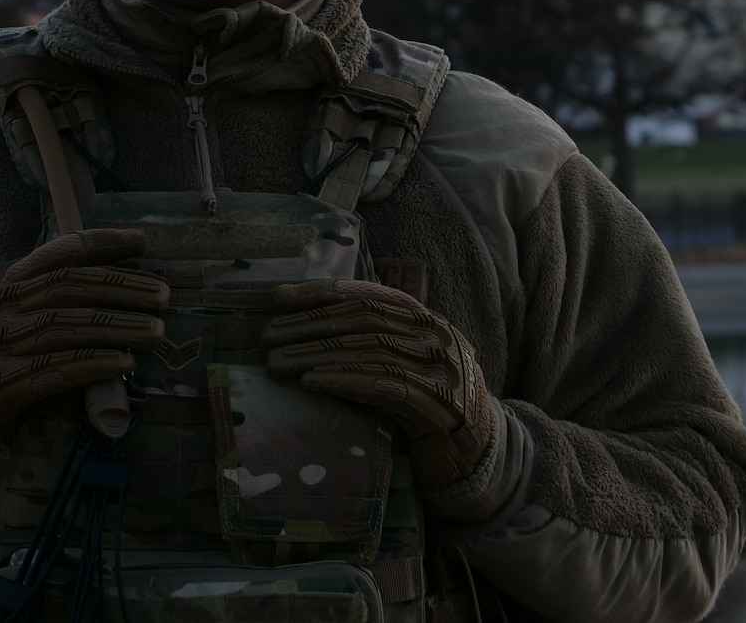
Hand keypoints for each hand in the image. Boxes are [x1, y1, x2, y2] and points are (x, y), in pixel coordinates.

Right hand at [0, 229, 167, 446]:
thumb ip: (33, 293)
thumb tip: (95, 286)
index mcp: (6, 282)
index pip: (62, 252)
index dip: (105, 243)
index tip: (142, 242)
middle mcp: (5, 306)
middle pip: (76, 289)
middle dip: (125, 289)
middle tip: (164, 296)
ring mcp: (2, 345)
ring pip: (72, 329)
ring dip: (120, 328)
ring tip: (156, 332)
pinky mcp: (2, 386)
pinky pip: (57, 371)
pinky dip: (94, 365)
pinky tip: (122, 364)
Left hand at [261, 279, 493, 489]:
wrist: (478, 453)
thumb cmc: (430, 405)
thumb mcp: (407, 364)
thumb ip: (376, 342)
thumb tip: (312, 326)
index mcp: (426, 320)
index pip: (369, 295)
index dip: (322, 293)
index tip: (279, 297)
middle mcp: (435, 337)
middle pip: (364, 320)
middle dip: (311, 325)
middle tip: (267, 335)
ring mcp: (438, 369)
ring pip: (369, 351)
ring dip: (317, 355)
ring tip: (278, 362)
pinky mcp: (435, 405)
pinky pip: (383, 385)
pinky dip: (344, 380)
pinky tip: (312, 382)